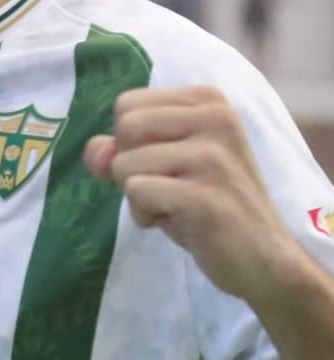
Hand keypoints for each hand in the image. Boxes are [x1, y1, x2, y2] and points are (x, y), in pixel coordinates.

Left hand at [85, 86, 303, 303]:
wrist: (264, 259)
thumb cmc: (208, 206)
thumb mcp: (163, 166)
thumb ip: (121, 149)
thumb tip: (96, 150)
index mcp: (209, 101)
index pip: (127, 104)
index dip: (130, 141)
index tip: (167, 164)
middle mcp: (216, 118)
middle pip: (124, 128)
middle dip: (131, 165)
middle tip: (171, 187)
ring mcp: (213, 156)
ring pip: (125, 163)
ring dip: (139, 196)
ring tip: (179, 206)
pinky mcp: (204, 194)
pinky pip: (136, 192)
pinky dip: (146, 215)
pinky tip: (183, 222)